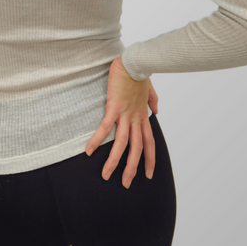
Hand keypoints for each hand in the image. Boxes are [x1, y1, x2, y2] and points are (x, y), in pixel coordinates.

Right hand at [85, 55, 158, 187]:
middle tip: (126, 184)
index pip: (149, 142)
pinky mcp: (114, 107)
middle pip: (136, 149)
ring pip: (121, 143)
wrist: (135, 61)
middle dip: (131, 168)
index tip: (149, 174)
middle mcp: (136, 118)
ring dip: (114, 161)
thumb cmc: (140, 72)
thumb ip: (153, 100)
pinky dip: (97, 139)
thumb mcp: (150, 88)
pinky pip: (105, 127)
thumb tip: (157, 109)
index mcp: (143, 115)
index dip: (150, 159)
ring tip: (106, 175)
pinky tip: (89, 150)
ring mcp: (125, 114)